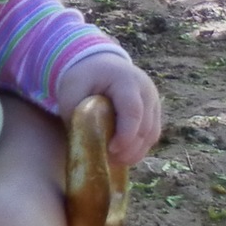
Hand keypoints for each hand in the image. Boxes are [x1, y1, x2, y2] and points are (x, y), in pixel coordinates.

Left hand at [52, 51, 162, 167]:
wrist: (96, 63)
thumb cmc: (82, 79)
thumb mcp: (72, 93)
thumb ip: (77, 116)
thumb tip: (85, 148)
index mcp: (125, 80)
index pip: (133, 111)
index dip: (125, 135)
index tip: (111, 150)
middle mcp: (145, 89)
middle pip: (146, 126)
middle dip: (130, 149)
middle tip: (111, 162)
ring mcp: (153, 99)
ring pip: (152, 133)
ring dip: (137, 151)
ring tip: (116, 161)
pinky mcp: (153, 109)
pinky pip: (152, 133)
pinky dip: (140, 147)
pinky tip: (124, 154)